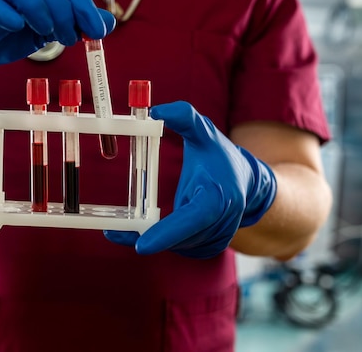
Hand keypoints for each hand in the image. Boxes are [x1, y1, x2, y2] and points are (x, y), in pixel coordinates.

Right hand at [0, 0, 115, 110]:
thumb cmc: (5, 35)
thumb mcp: (47, 32)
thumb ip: (74, 24)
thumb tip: (107, 23)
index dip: (83, 7)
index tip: (97, 30)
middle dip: (62, 11)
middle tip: (70, 38)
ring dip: (36, 9)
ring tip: (46, 34)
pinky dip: (3, 12)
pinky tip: (17, 26)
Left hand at [104, 101, 276, 258]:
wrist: (247, 181)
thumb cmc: (220, 155)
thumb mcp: (203, 131)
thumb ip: (183, 117)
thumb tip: (156, 111)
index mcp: (218, 196)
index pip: (193, 219)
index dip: (168, 233)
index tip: (141, 245)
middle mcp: (221, 221)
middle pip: (180, 238)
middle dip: (148, 236)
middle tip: (114, 230)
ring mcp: (218, 237)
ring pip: (179, 247)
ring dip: (155, 239)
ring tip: (131, 225)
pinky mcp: (211, 246)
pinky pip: (182, 250)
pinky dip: (162, 243)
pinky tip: (149, 232)